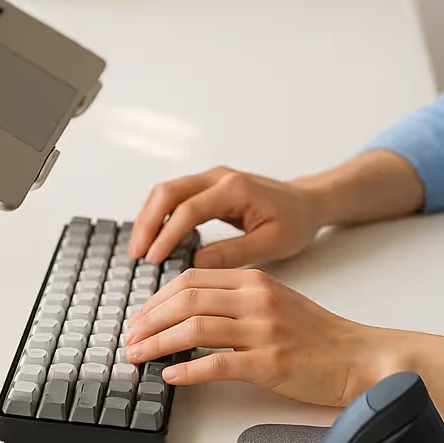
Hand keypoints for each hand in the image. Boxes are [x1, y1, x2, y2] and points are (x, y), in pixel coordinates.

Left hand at [121, 267, 399, 407]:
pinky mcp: (270, 364)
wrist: (359, 357)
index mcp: (256, 281)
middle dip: (148, 321)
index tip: (140, 318)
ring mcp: (263, 331)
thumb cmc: (318, 336)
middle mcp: (257, 300)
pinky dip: (187, 371)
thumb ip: (237, 299)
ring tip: (139, 357)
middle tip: (129, 339)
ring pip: (194, 329)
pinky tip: (171, 377)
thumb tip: (190, 312)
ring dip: (158, 344)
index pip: (192, 279)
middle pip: (186, 300)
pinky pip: (217, 364)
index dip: (157, 299)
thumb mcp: (276, 302)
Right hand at [126, 166, 326, 267]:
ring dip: (148, 218)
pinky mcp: (208, 187)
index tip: (153, 259)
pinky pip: (174, 197)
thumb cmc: (295, 221)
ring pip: (166, 191)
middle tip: (136, 254)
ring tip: (139, 250)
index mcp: (235, 189)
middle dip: (147, 222)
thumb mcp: (272, 243)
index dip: (167, 235)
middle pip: (168, 192)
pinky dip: (159, 215)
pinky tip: (153, 239)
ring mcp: (211, 179)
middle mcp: (218, 178)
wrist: (307, 202)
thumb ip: (234, 253)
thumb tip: (196, 265)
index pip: (188, 209)